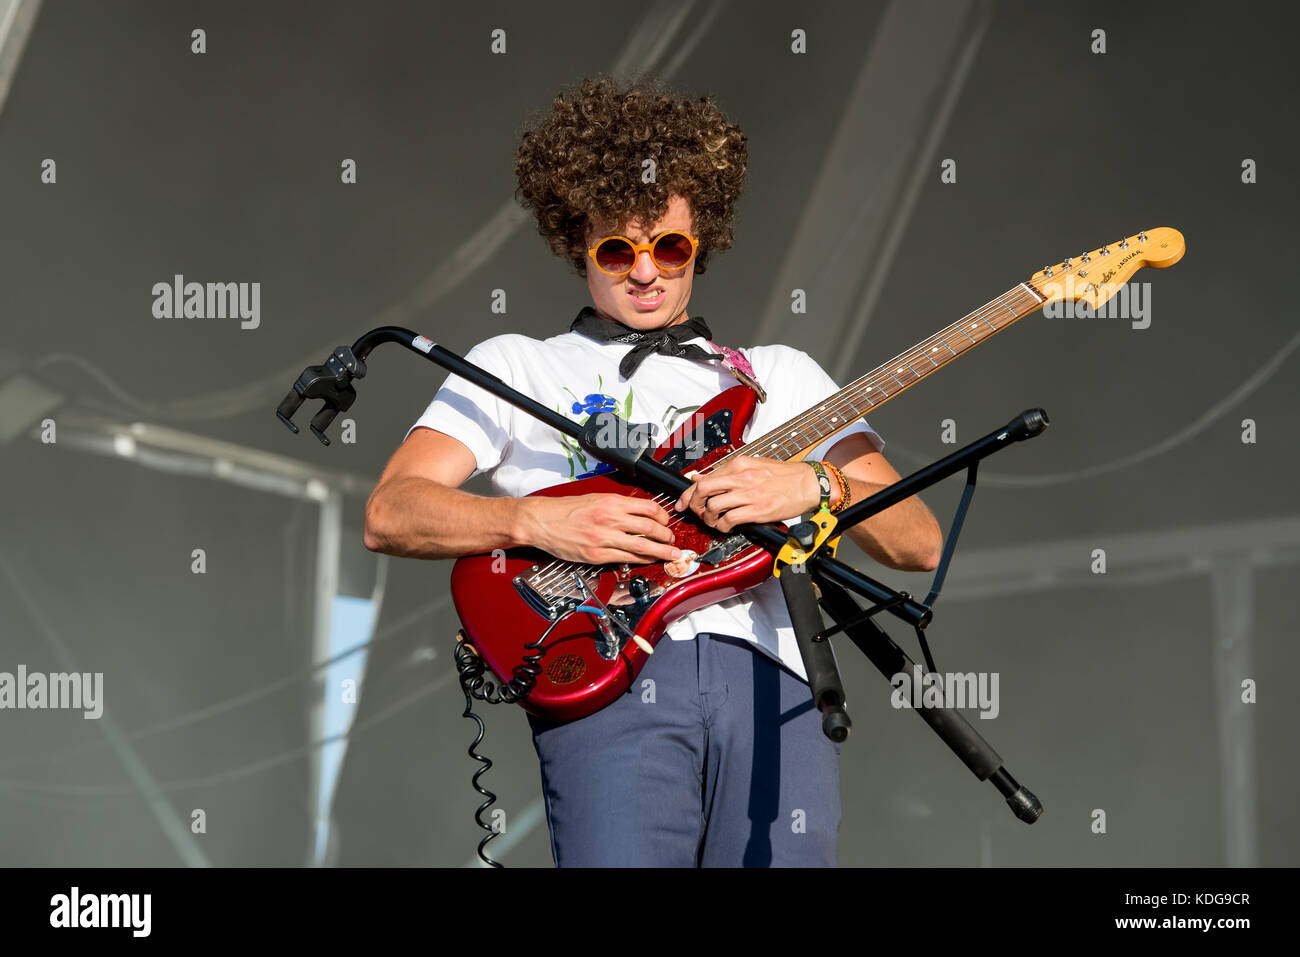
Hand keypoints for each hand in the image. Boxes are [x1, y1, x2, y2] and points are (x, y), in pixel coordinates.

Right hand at [521, 493, 682, 564]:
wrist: (542, 521)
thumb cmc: (565, 510)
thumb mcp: (595, 498)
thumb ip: (618, 506)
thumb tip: (639, 513)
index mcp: (611, 502)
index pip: (648, 507)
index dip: (663, 516)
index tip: (667, 521)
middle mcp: (609, 519)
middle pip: (650, 528)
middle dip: (666, 535)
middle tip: (673, 540)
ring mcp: (603, 538)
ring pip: (642, 546)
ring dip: (660, 551)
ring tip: (671, 554)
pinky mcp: (596, 555)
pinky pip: (626, 558)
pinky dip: (641, 560)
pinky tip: (649, 561)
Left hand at [673, 454, 820, 532]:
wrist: (810, 483)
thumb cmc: (786, 476)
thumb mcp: (755, 466)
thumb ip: (728, 472)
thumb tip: (702, 477)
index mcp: (740, 464)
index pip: (705, 477)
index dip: (688, 492)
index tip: (683, 501)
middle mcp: (743, 477)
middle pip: (704, 489)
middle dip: (694, 504)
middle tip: (696, 512)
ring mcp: (750, 494)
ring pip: (714, 506)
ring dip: (709, 518)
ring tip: (714, 521)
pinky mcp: (758, 510)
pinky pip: (730, 520)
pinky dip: (723, 526)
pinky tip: (727, 526)